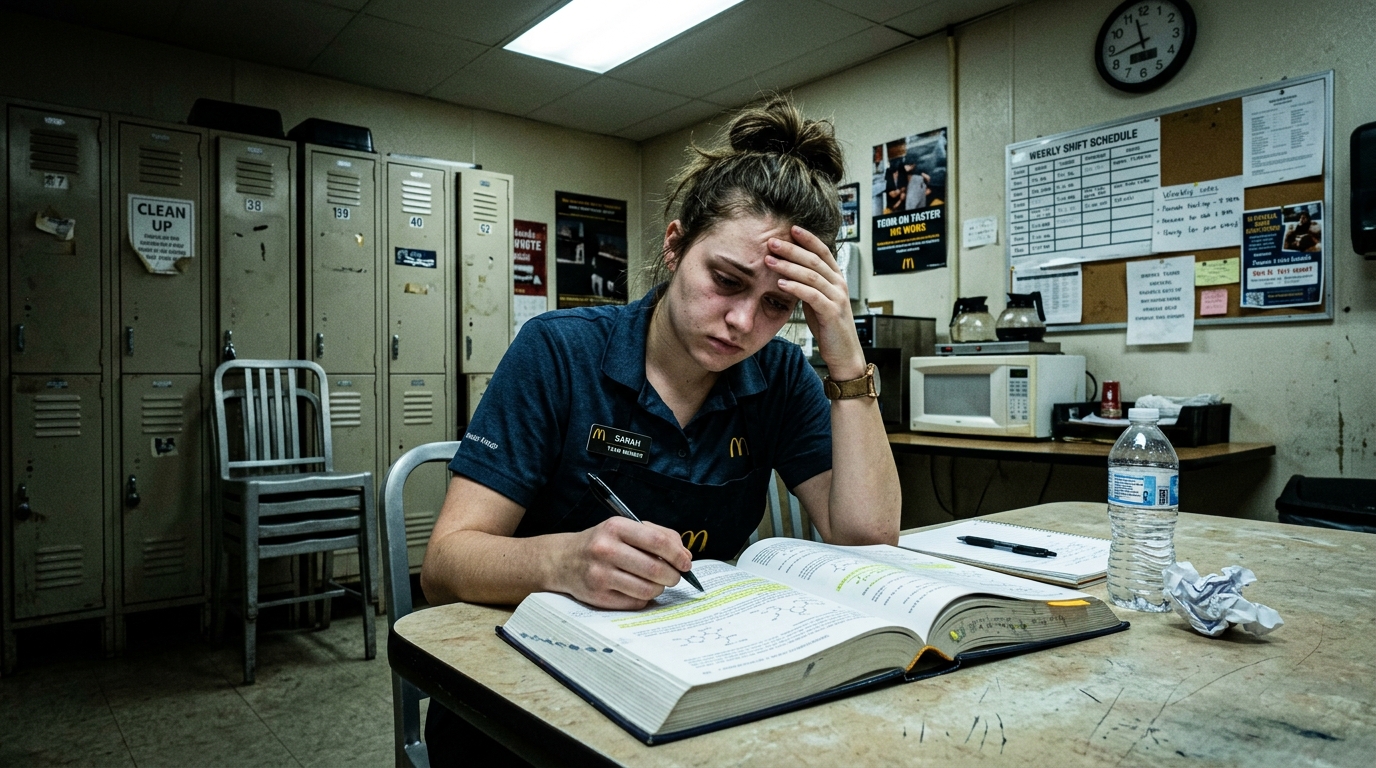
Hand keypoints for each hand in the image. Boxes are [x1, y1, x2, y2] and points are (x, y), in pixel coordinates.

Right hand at [550, 517, 691, 609]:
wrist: (564, 560)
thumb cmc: (602, 542)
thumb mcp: (625, 528)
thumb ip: (658, 535)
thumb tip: (685, 555)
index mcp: (616, 527)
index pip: (657, 541)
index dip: (678, 554)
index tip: (686, 563)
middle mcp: (606, 549)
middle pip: (655, 569)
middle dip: (673, 576)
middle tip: (675, 576)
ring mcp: (600, 575)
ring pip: (647, 590)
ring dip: (659, 588)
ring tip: (655, 582)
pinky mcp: (598, 596)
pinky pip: (635, 603)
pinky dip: (643, 598)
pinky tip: (636, 589)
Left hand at [765, 225, 866, 379]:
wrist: (844, 352)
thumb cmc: (829, 327)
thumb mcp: (817, 300)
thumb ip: (808, 285)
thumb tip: (789, 271)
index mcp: (836, 278)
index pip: (823, 251)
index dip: (808, 238)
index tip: (790, 228)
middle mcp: (839, 284)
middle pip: (814, 260)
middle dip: (792, 249)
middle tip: (772, 242)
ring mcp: (837, 297)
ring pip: (812, 275)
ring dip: (789, 266)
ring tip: (770, 260)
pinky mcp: (832, 312)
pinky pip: (812, 295)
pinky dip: (795, 288)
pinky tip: (780, 283)